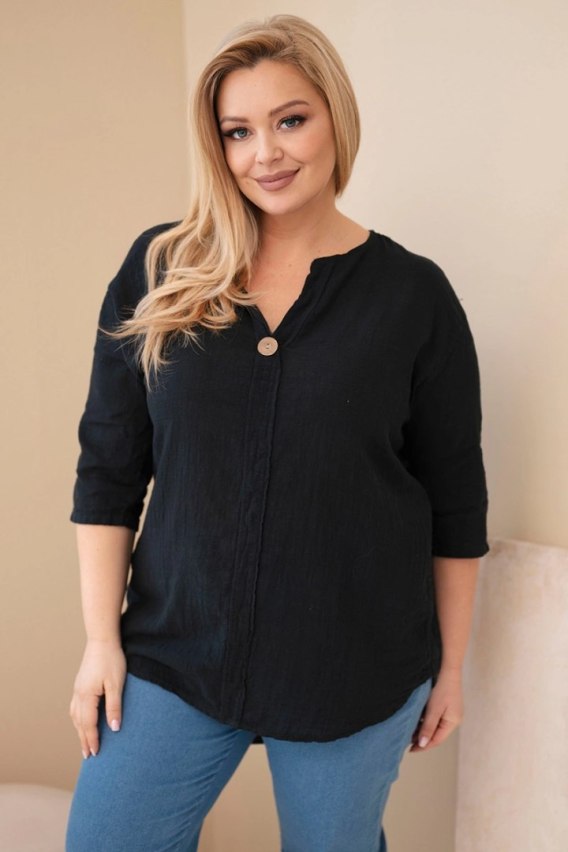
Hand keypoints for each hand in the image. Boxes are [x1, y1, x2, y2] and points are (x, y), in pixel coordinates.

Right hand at [69, 639, 125, 759]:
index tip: (96, 753)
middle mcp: (78, 694)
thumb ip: (115, 707)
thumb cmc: (112, 660)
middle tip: (88, 756)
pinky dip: (78, 718)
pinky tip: (82, 721)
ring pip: (76, 715)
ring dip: (80, 730)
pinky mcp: (80, 683)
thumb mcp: (116, 684)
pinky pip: (75, 707)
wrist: (102, 639)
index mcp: (86, 696)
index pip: (88, 724)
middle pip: (79, 723)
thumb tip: (114, 729)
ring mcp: (77, 688)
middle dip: (84, 739)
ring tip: (84, 743)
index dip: (92, 739)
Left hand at [408, 668, 463, 752]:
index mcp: (453, 722)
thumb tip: (423, 744)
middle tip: (407, 742)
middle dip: (422, 738)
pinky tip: (415, 720)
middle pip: (436, 733)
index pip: (437, 739)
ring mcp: (450, 711)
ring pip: (434, 725)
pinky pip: (434, 716)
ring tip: (409, 732)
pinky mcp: (445, 704)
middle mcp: (453, 718)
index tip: (411, 750)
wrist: (446, 667)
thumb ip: (428, 727)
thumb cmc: (442, 687)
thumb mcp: (433, 709)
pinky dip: (425, 720)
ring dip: (423, 729)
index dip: (424, 746)